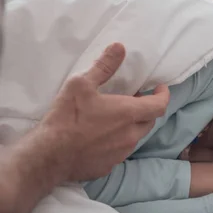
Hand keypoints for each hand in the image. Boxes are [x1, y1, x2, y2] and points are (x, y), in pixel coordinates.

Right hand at [39, 42, 169, 181]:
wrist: (48, 157)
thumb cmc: (67, 117)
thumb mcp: (81, 84)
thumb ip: (104, 66)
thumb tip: (120, 47)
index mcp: (129, 114)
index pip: (160, 105)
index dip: (163, 95)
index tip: (160, 89)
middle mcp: (131, 135)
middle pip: (149, 121)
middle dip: (146, 109)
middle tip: (133, 99)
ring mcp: (121, 153)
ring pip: (136, 137)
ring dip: (132, 125)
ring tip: (116, 117)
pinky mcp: (109, 166)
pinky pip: (121, 151)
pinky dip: (118, 141)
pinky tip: (102, 137)